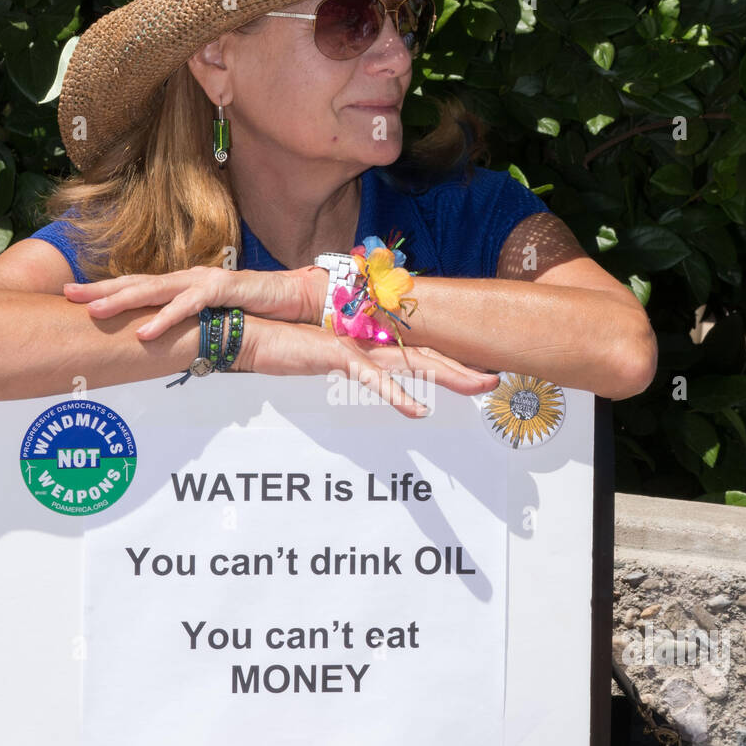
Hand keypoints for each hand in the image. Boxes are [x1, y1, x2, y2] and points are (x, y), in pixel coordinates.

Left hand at [63, 264, 327, 334]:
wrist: (290, 297)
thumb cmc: (249, 310)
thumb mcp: (209, 319)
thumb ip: (185, 325)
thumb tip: (160, 341)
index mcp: (180, 285)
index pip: (136, 285)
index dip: (105, 289)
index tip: (72, 295)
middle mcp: (186, 278)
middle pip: (136, 282)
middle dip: (100, 289)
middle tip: (68, 295)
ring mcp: (202, 281)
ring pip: (155, 290)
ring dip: (123, 301)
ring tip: (94, 312)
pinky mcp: (221, 290)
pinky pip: (188, 307)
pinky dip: (165, 319)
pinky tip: (144, 332)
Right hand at [240, 314, 499, 418]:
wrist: (248, 332)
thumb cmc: (283, 344)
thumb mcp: (327, 354)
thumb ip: (354, 360)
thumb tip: (372, 370)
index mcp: (370, 335)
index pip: (420, 345)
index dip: (452, 355)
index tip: (480, 366)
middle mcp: (369, 335)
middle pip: (429, 352)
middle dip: (465, 366)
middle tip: (497, 378)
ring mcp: (356, 343)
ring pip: (414, 361)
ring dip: (450, 375)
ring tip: (481, 385)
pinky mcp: (336, 355)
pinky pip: (373, 379)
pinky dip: (397, 396)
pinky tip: (418, 412)